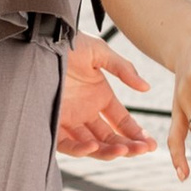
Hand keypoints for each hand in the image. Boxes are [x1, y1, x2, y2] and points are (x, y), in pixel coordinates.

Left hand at [57, 33, 157, 160]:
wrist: (40, 39)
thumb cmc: (69, 43)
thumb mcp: (100, 53)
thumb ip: (124, 69)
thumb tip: (146, 87)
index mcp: (100, 97)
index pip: (122, 122)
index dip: (137, 134)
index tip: (151, 145)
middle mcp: (85, 112)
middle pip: (110, 138)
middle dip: (128, 147)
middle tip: (142, 150)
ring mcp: (69, 119)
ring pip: (92, 146)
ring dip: (109, 151)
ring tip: (123, 150)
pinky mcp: (51, 123)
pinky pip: (67, 144)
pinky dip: (80, 149)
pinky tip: (94, 146)